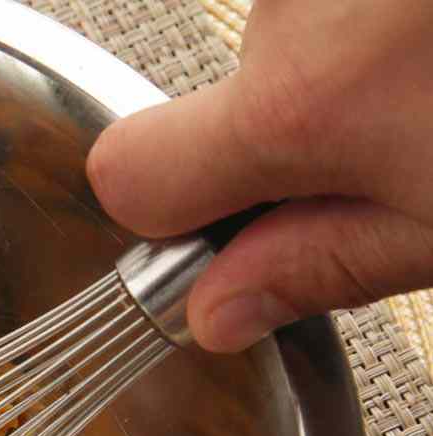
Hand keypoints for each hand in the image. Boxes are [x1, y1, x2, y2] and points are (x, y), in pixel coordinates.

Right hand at [86, 0, 432, 351]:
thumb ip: (326, 266)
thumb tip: (218, 310)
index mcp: (299, 104)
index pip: (128, 171)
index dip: (161, 220)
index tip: (221, 245)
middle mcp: (296, 12)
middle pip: (229, 108)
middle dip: (298, 146)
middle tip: (403, 164)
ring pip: (296, 49)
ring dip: (354, 81)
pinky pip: (335, 9)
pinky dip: (381, 33)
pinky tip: (430, 52)